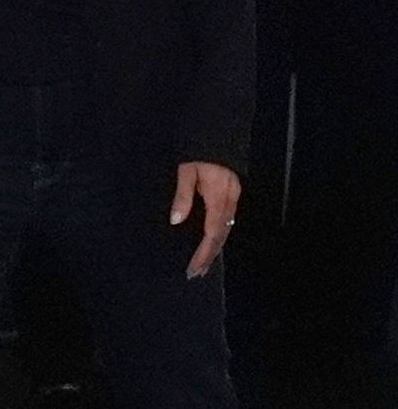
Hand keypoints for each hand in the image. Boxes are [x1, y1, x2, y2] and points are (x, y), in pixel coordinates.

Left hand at [172, 161, 240, 279]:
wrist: (219, 135)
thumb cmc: (198, 152)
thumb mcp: (186, 171)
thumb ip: (182, 196)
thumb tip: (176, 221)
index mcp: (219, 197)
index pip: (212, 232)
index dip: (203, 252)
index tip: (193, 267)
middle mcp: (230, 201)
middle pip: (221, 235)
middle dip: (209, 256)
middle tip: (196, 273)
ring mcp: (233, 198)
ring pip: (226, 230)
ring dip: (214, 248)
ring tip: (202, 265)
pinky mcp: (232, 195)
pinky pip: (227, 222)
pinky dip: (219, 236)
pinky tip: (211, 244)